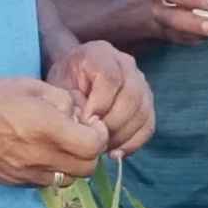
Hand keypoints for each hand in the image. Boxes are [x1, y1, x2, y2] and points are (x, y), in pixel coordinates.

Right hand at [0, 75, 113, 187]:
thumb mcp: (31, 85)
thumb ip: (63, 100)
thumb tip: (79, 115)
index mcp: (46, 129)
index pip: (94, 145)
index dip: (100, 133)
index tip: (90, 122)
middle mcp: (40, 156)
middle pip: (87, 168)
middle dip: (90, 151)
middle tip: (79, 134)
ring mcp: (27, 174)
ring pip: (69, 180)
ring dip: (73, 164)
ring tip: (60, 144)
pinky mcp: (16, 183)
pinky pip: (47, 183)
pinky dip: (53, 170)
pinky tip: (40, 152)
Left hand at [53, 38, 154, 153]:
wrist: (76, 73)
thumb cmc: (66, 79)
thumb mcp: (60, 86)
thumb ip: (72, 102)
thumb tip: (87, 124)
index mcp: (101, 54)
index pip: (110, 79)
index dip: (100, 104)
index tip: (85, 122)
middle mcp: (127, 64)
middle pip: (131, 97)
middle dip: (112, 124)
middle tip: (94, 140)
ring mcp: (141, 82)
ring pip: (142, 112)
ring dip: (123, 136)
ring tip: (102, 148)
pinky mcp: (147, 101)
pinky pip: (148, 125)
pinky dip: (134, 142)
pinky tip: (116, 153)